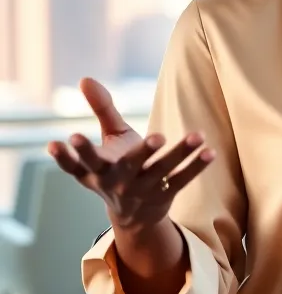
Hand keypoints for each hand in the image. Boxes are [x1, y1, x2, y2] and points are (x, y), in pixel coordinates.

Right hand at [47, 77, 214, 230]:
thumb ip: (102, 109)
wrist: (134, 215)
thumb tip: (85, 78)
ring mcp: (142, 190)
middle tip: (157, 136)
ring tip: (197, 135)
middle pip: (127, 168)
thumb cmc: (117, 165)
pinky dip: (196, 166)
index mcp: (97, 170)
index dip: (68, 155)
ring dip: (179, 153)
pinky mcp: (165, 193)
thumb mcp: (108, 139)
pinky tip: (210, 151)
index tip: (59, 141)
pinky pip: (182, 179)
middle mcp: (118, 182)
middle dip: (141, 154)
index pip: (79, 165)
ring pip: (162, 170)